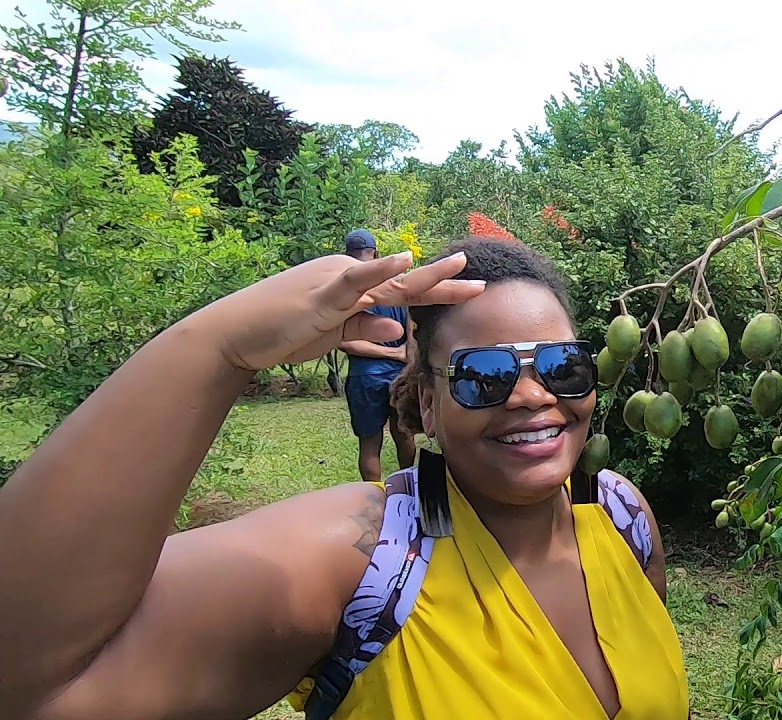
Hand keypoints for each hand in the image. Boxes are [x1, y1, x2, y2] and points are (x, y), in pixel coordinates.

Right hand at [189, 251, 483, 371]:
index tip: (468, 289)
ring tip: (458, 265)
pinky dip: (380, 271)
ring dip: (425, 274)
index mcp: (352, 287)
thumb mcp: (334, 335)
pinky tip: (403, 260)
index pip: (402, 291)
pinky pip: (355, 282)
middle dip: (444, 281)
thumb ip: (366, 330)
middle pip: (404, 283)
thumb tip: (400, 332)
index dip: (436, 290)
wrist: (235, 334)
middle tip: (479, 279)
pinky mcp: (320, 297)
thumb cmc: (281, 332)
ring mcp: (335, 284)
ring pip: (388, 280)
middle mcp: (348, 278)